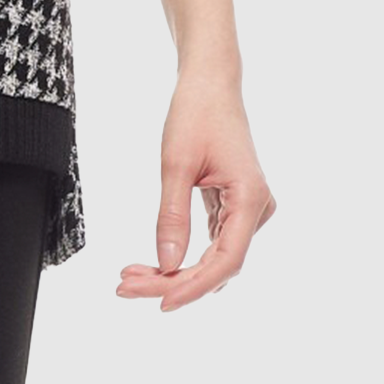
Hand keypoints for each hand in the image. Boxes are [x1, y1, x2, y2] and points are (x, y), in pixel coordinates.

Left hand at [115, 68, 276, 311]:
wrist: (210, 82)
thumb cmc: (195, 112)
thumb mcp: (175, 163)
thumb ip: (172, 216)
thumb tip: (166, 264)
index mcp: (251, 199)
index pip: (225, 261)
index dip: (193, 286)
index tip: (161, 302)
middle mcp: (256, 210)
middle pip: (217, 264)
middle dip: (173, 280)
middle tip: (127, 287)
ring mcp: (247, 209)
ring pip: (212, 256)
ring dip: (175, 271)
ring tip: (131, 279)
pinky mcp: (234, 206)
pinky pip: (211, 241)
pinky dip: (183, 253)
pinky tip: (152, 264)